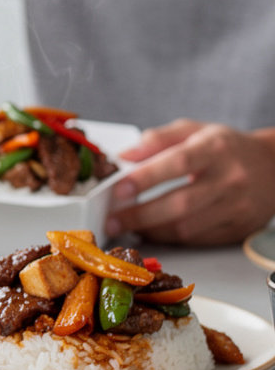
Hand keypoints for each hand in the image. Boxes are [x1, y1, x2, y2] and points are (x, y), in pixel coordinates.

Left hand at [105, 119, 274, 245]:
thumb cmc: (226, 147)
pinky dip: (170, 238)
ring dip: (151, 230)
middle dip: (140, 215)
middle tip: (111, 220)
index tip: (118, 189)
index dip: (146, 178)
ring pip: (188, 227)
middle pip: (180, 203)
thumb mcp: (194, 131)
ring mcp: (237, 207)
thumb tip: (123, 156)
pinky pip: (198, 239)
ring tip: (126, 227)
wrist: (274, 166)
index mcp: (216, 148)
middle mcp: (230, 178)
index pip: (177, 163)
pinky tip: (151, 231)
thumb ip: (157, 140)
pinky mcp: (239, 228)